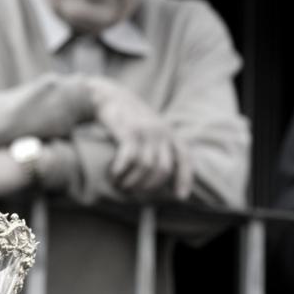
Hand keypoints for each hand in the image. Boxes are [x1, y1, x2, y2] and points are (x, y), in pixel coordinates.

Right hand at [87, 77, 191, 198]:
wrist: (108, 95)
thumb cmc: (127, 118)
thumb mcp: (149, 128)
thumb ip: (158, 146)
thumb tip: (160, 175)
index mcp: (169, 133)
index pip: (184, 158)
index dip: (185, 178)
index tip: (181, 197)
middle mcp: (161, 132)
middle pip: (163, 170)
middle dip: (148, 186)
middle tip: (132, 191)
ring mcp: (145, 131)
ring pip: (146, 168)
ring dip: (131, 182)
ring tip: (120, 184)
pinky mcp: (129, 131)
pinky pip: (130, 159)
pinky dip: (121, 171)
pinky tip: (113, 174)